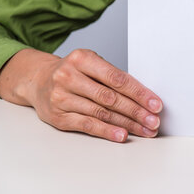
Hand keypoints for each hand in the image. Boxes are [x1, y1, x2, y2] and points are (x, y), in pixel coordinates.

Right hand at [0, 48, 162, 141]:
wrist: (37, 80)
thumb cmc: (74, 72)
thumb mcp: (91, 64)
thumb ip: (113, 77)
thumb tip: (144, 98)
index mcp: (82, 59)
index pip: (117, 78)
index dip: (139, 93)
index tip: (155, 104)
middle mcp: (69, 77)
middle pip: (111, 98)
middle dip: (137, 111)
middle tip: (154, 121)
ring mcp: (61, 98)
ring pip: (102, 113)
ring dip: (128, 124)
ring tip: (145, 130)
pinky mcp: (58, 117)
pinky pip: (88, 125)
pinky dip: (107, 131)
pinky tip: (122, 135)